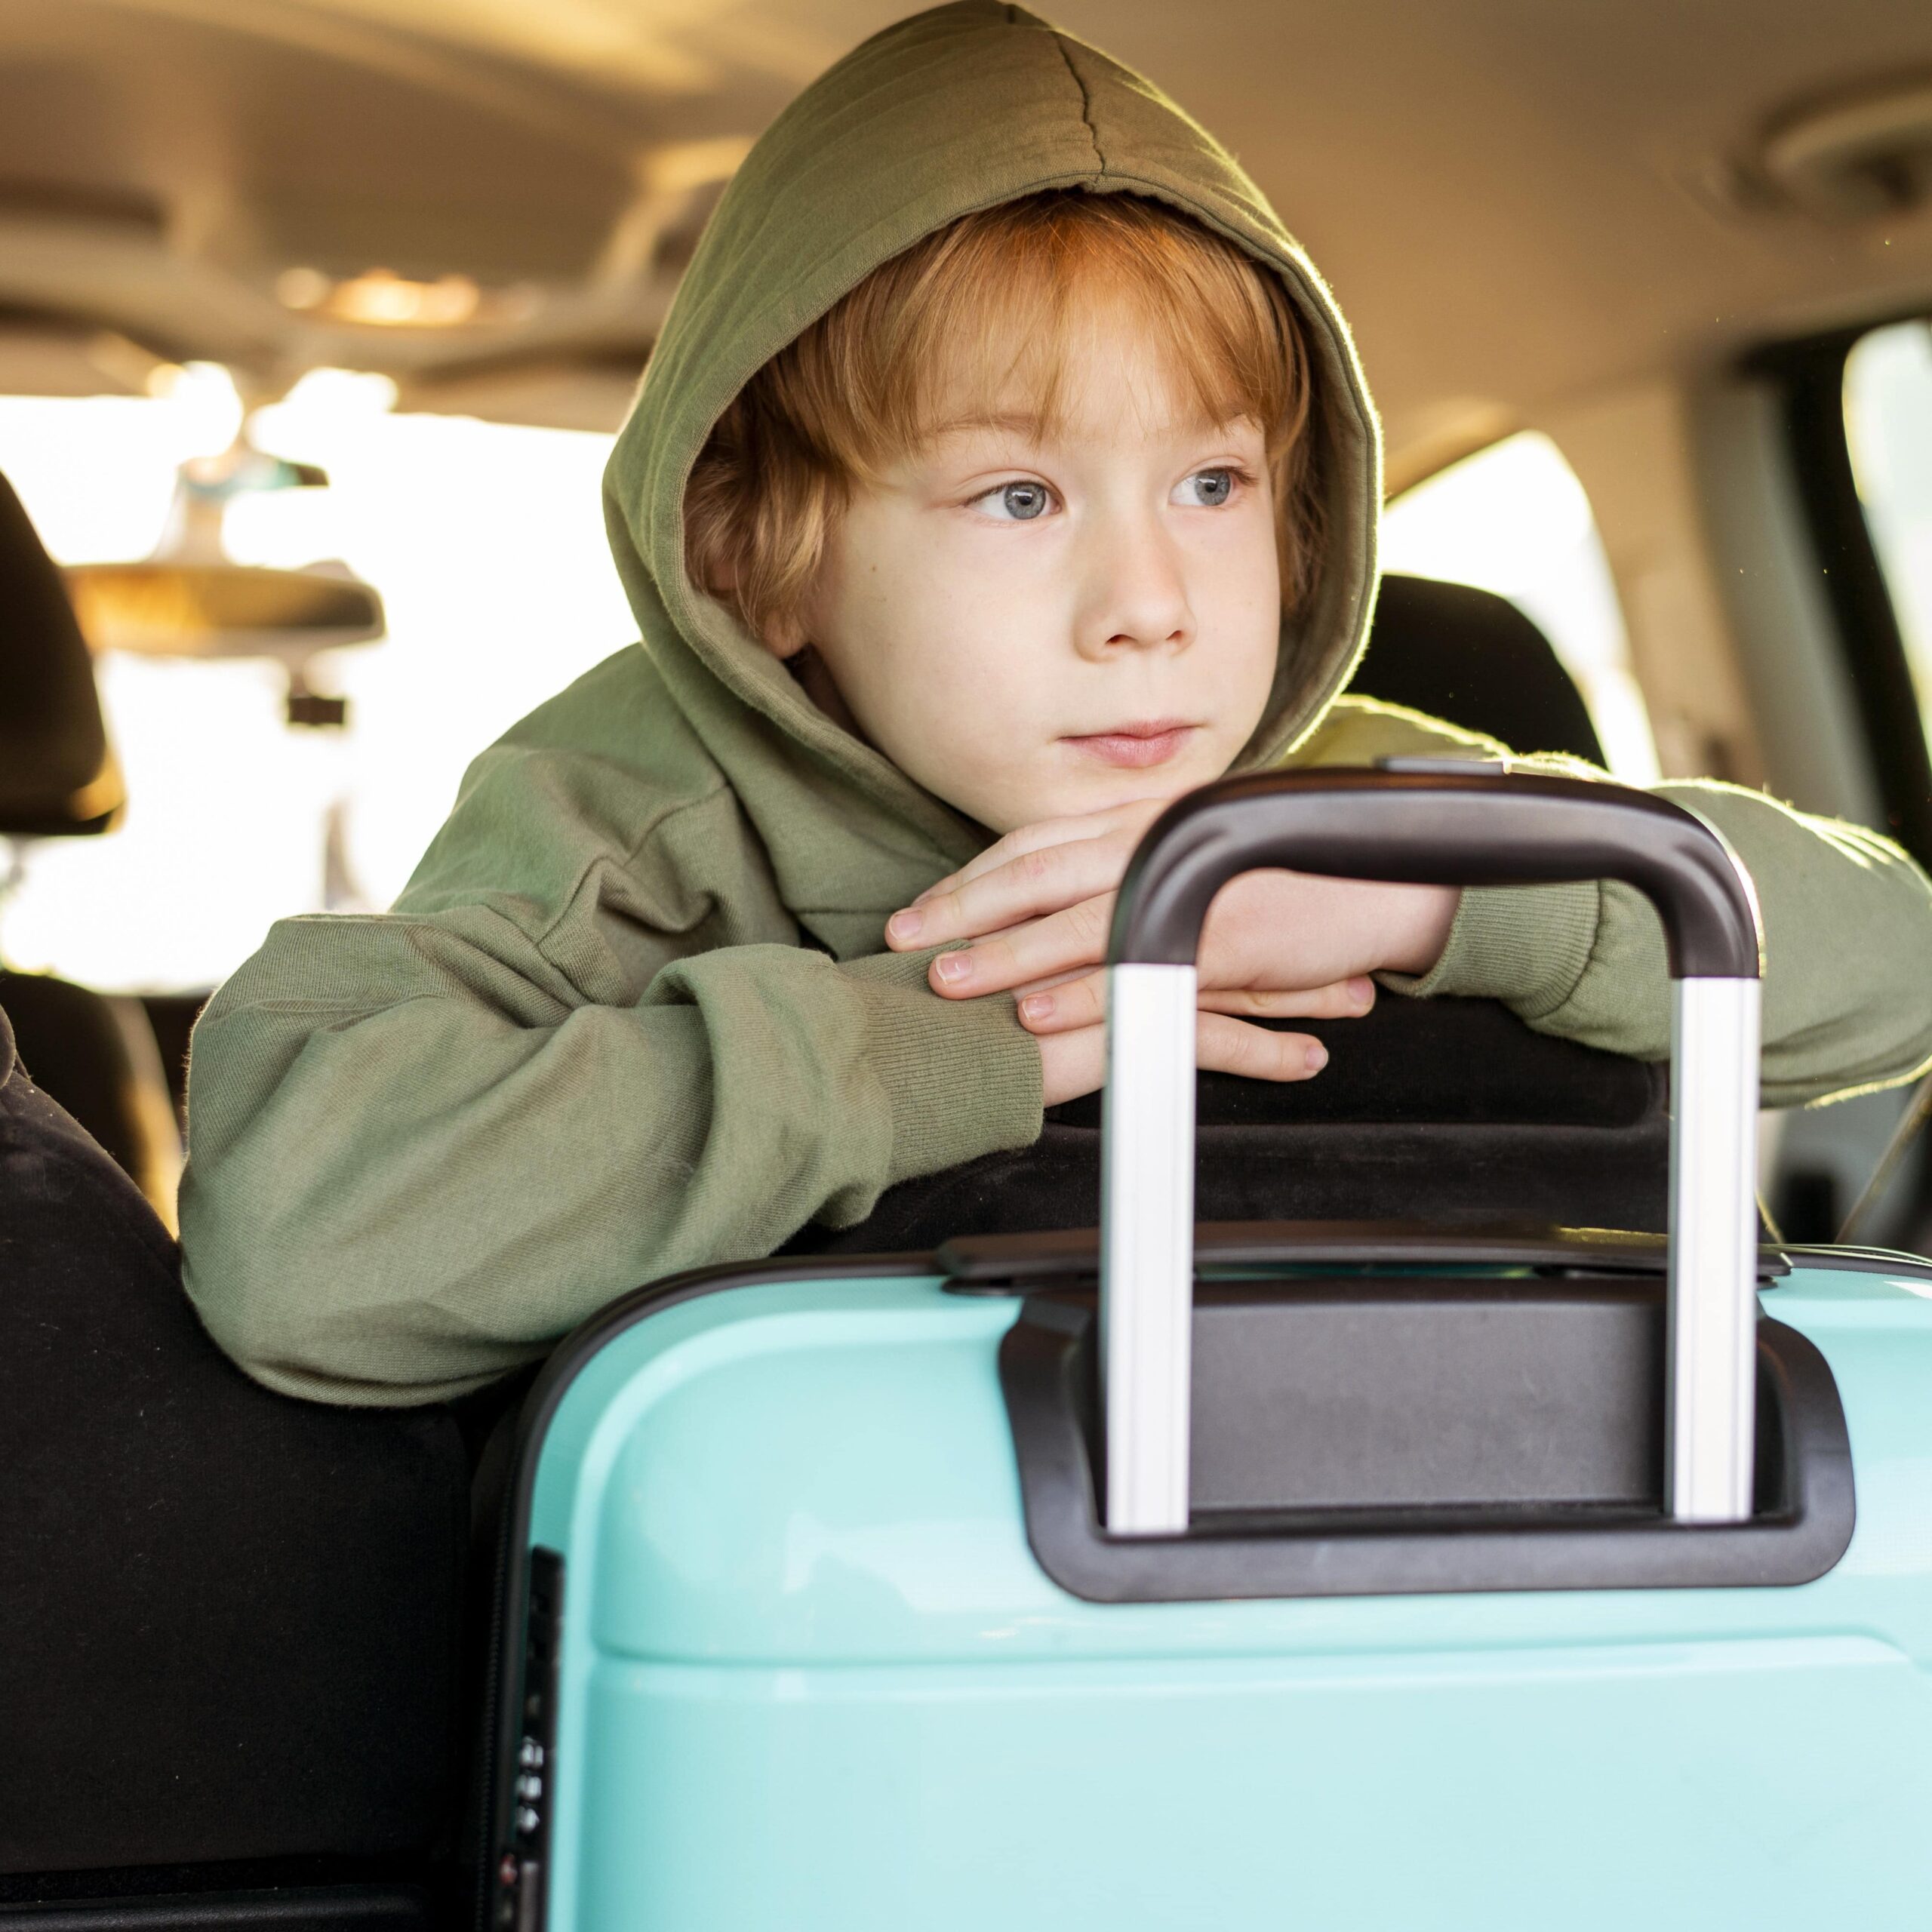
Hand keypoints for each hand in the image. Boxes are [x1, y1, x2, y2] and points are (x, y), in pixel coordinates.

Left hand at [887, 799, 1459, 1104]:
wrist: (1389, 879)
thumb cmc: (1295, 866)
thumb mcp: (1202, 847)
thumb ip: (1136, 863)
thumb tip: (1072, 888)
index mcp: (1146, 819)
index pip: (1039, 842)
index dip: (974, 875)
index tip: (924, 906)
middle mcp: (1158, 845)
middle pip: (1036, 873)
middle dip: (962, 909)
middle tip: (902, 941)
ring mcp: (1189, 891)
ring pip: (1072, 922)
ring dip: (1002, 953)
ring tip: (947, 981)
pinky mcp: (1222, 943)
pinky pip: (1136, 969)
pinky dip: (1080, 992)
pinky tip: (1034, 1014)